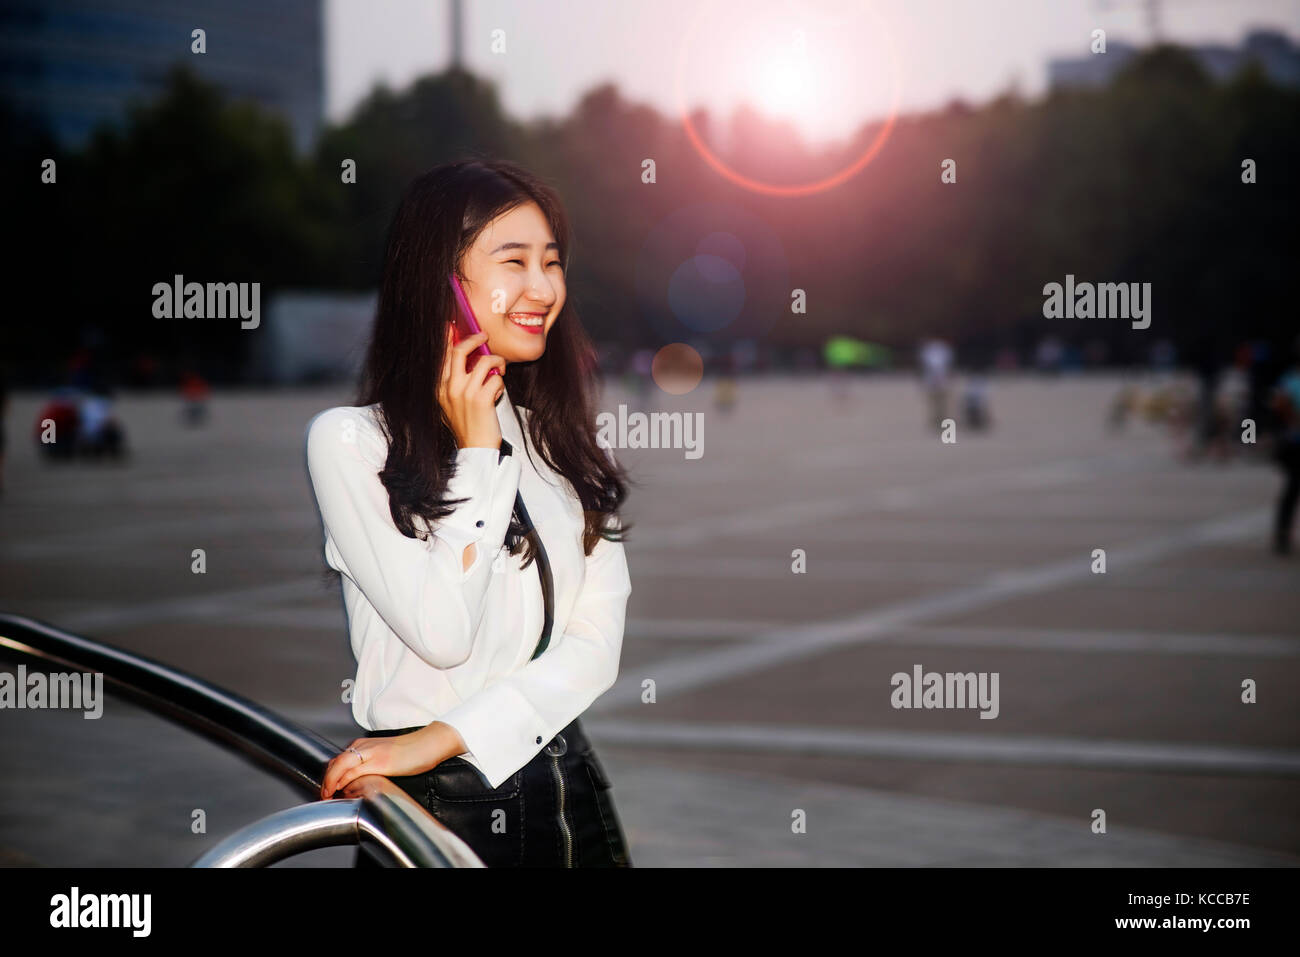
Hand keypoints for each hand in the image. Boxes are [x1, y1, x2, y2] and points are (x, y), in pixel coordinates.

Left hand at [320, 723, 468, 797]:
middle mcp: (364, 746)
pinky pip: (353, 772)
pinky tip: (340, 790)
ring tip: (327, 795)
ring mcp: (371, 753)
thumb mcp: (386, 757)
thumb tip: (361, 781)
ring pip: (339, 766)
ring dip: (330, 782)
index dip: (329, 775)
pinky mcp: (379, 762)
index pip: (338, 760)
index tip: (327, 789)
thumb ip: (371, 765)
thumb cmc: (412, 752)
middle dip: (326, 780)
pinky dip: (343, 781)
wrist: (429, 744)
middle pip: (335, 763)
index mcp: (364, 745)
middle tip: (323, 795)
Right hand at [438, 328, 504, 448]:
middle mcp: (449, 388)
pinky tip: (496, 394)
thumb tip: (469, 358)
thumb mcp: (451, 403)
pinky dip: (500, 384)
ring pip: (485, 362)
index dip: (446, 337)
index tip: (450, 325)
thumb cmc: (467, 425)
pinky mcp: (482, 399)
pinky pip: (496, 378)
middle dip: (474, 339)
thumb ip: (455, 382)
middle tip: (484, 337)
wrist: (475, 449)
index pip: (441, 355)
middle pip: (460, 350)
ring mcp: (465, 393)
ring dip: (497, 363)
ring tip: (499, 371)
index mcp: (439, 388)